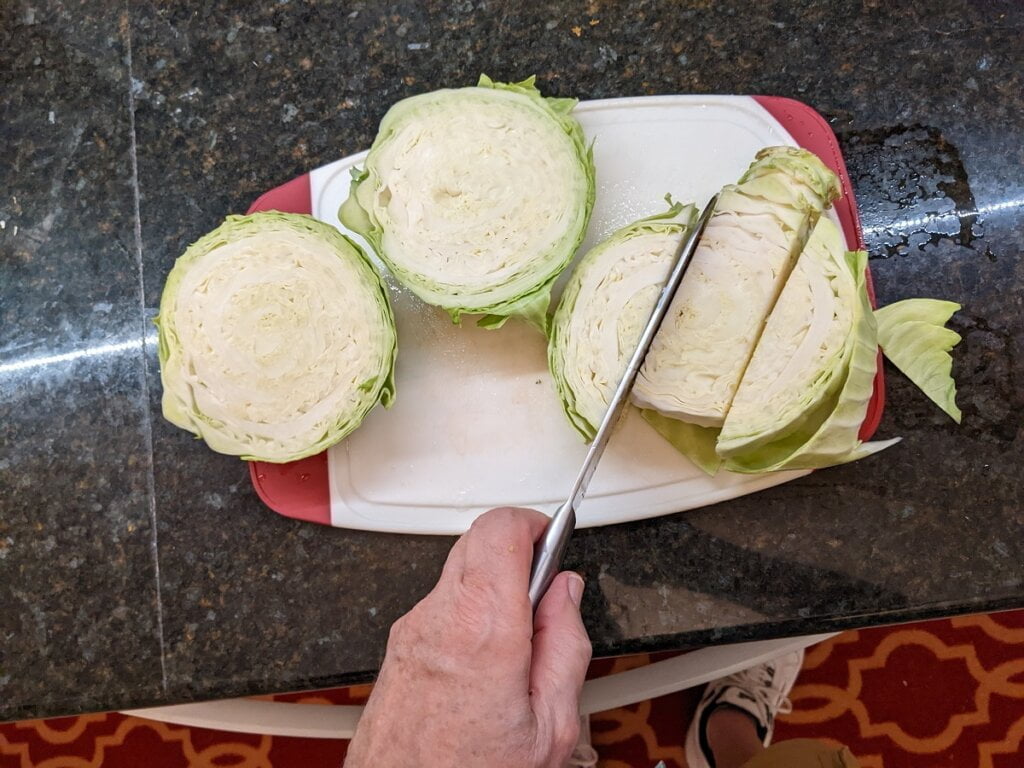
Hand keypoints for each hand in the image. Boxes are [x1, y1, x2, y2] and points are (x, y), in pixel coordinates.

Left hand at [345, 507, 591, 767]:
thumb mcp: (551, 727)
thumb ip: (566, 645)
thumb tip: (567, 593)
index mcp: (485, 631)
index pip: (501, 529)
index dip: (534, 524)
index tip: (553, 542)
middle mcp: (440, 619)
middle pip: (477, 539)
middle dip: (516, 552)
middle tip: (542, 595)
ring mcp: (412, 630)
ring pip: (459, 571)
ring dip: (491, 585)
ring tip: (517, 640)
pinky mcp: (399, 645)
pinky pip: (441, 604)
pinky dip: (468, 612)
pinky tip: (485, 659)